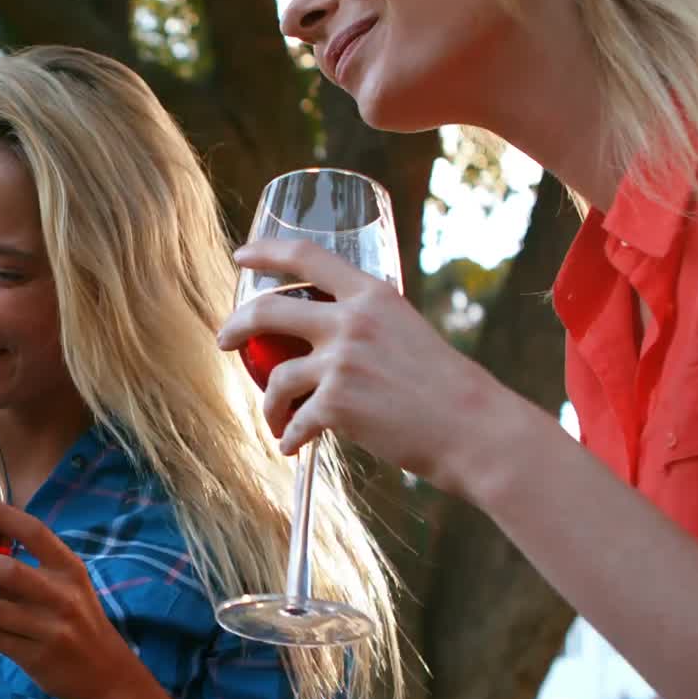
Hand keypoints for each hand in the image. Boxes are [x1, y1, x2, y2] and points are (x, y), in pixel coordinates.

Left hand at [0, 495, 172, 698]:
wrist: (107, 675)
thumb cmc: (79, 621)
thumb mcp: (69, 586)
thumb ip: (34, 568)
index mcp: (69, 569)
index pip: (35, 532)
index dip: (1, 515)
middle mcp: (61, 595)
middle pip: (8, 571)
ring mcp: (48, 628)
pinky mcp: (34, 655)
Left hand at [218, 239, 519, 494]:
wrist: (474, 430)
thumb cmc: (444, 386)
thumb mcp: (406, 330)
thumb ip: (365, 323)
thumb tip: (325, 333)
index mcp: (372, 295)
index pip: (307, 256)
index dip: (266, 252)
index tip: (240, 257)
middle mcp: (352, 321)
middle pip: (268, 310)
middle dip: (235, 326)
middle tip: (224, 341)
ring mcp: (341, 362)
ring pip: (276, 378)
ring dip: (270, 404)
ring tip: (276, 420)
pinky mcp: (336, 404)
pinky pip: (295, 422)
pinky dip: (290, 438)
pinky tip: (293, 446)